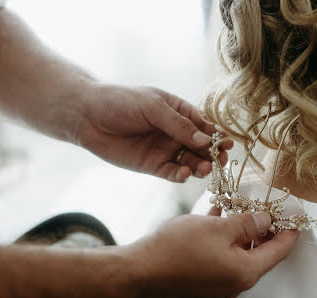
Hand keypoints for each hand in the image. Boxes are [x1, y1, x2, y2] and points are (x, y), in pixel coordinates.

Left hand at [75, 83, 230, 181]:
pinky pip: (172, 173)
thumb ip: (178, 124)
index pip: (205, 126)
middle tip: (220, 161)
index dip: (218, 136)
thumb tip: (206, 139)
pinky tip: (183, 174)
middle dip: (213, 154)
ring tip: (203, 169)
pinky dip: (180, 175)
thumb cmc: (121, 102)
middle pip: (202, 147)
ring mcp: (166, 150)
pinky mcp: (154, 166)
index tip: (228, 144)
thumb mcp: (153, 107)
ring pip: (191, 162)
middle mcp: (177, 133)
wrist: (88, 116)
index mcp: (180, 113)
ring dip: (200, 166)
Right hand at [123, 210, 299, 297]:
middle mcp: (236, 280)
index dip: (289, 229)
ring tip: (243, 205)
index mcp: (245, 271)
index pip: (280, 250)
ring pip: (241, 250)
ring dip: (244, 228)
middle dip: (266, 226)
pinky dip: (226, 236)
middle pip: (262, 251)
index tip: (294, 212)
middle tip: (267, 204)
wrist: (140, 271)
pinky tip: (219, 214)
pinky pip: (224, 253)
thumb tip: (266, 219)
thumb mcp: (217, 229)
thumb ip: (246, 223)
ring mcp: (220, 280)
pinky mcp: (205, 276)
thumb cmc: (177, 249)